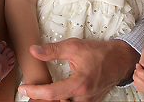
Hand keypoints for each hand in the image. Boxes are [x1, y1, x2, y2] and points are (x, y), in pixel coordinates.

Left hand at [18, 39, 138, 101]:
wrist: (120, 60)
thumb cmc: (100, 53)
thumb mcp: (74, 47)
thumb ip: (52, 50)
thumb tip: (34, 51)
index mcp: (79, 84)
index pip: (52, 93)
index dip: (35, 91)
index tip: (23, 88)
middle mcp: (84, 97)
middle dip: (42, 99)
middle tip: (30, 93)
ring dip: (53, 100)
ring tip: (39, 94)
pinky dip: (62, 100)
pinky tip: (55, 95)